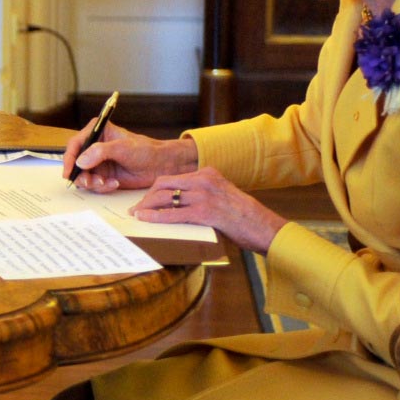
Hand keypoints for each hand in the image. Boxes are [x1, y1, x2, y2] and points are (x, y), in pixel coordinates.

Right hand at [63, 123, 196, 192]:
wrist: (159, 166)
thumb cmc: (145, 150)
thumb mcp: (122, 148)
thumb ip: (100, 152)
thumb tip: (80, 161)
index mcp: (97, 132)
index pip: (75, 144)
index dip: (69, 158)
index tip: (69, 171)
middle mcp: (94, 146)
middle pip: (75, 163)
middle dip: (82, 175)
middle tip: (91, 182)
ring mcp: (97, 162)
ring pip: (83, 176)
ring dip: (93, 183)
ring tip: (107, 183)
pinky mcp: (103, 174)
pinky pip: (93, 184)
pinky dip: (101, 187)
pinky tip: (115, 183)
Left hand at [127, 166, 288, 253]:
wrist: (262, 226)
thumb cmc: (244, 216)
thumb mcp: (223, 195)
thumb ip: (204, 195)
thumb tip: (181, 205)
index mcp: (208, 173)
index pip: (174, 177)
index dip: (156, 188)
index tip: (147, 198)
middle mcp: (204, 180)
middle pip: (165, 184)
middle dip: (147, 196)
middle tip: (136, 208)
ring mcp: (203, 195)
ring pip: (165, 197)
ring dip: (147, 207)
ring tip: (137, 215)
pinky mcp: (203, 212)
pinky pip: (172, 213)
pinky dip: (155, 217)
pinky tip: (145, 220)